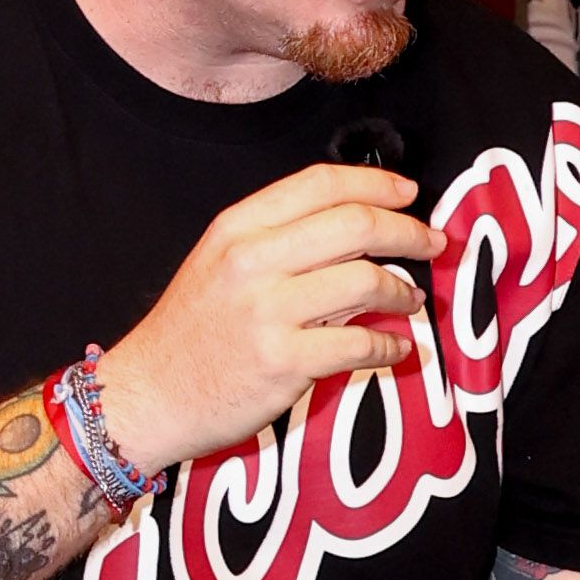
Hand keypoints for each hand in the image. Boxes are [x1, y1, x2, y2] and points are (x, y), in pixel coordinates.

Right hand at [100, 163, 447, 478]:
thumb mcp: (219, 266)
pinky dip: (389, 347)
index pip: (320, 184)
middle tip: (432, 242)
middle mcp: (252, 261)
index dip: (376, 183)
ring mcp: (267, 312)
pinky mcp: (284, 362)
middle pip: (355, 224)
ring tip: (409, 299)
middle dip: (408, 231)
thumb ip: (279, 243)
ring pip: (366, 280)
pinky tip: (393, 349)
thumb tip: (358, 236)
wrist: (146, 396)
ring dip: (402, 289)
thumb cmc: (188, 333)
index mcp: (237, 228)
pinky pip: (360, 344)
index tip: (408, 193)